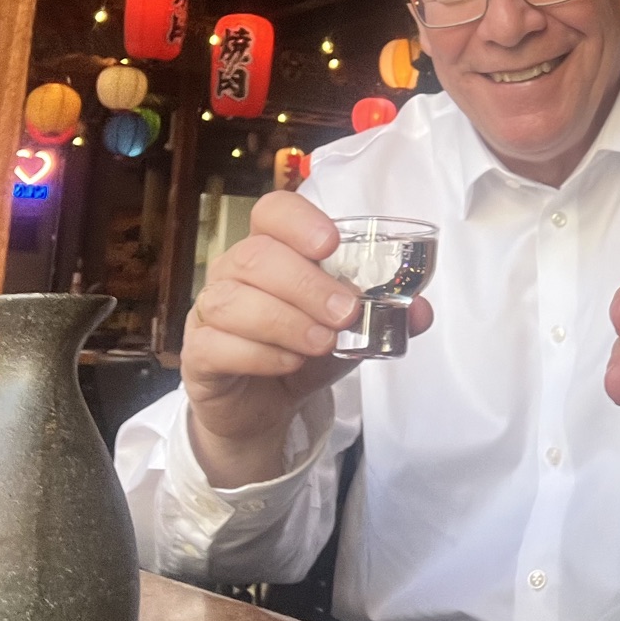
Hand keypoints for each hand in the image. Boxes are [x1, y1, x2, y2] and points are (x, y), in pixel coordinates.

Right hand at [182, 191, 432, 485]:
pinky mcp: (197, 355)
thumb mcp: (352, 332)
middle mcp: (234, 272)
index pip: (272, 212)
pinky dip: (258, 353)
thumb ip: (384, 317)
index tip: (331, 244)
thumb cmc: (303, 351)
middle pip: (255, 256)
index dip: (299, 221)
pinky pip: (215, 344)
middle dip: (306, 284)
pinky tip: (289, 363)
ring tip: (324, 342)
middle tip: (345, 312)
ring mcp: (208, 311)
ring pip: (231, 300)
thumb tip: (422, 310)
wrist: (262, 408)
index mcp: (272, 250)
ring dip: (284, 320)